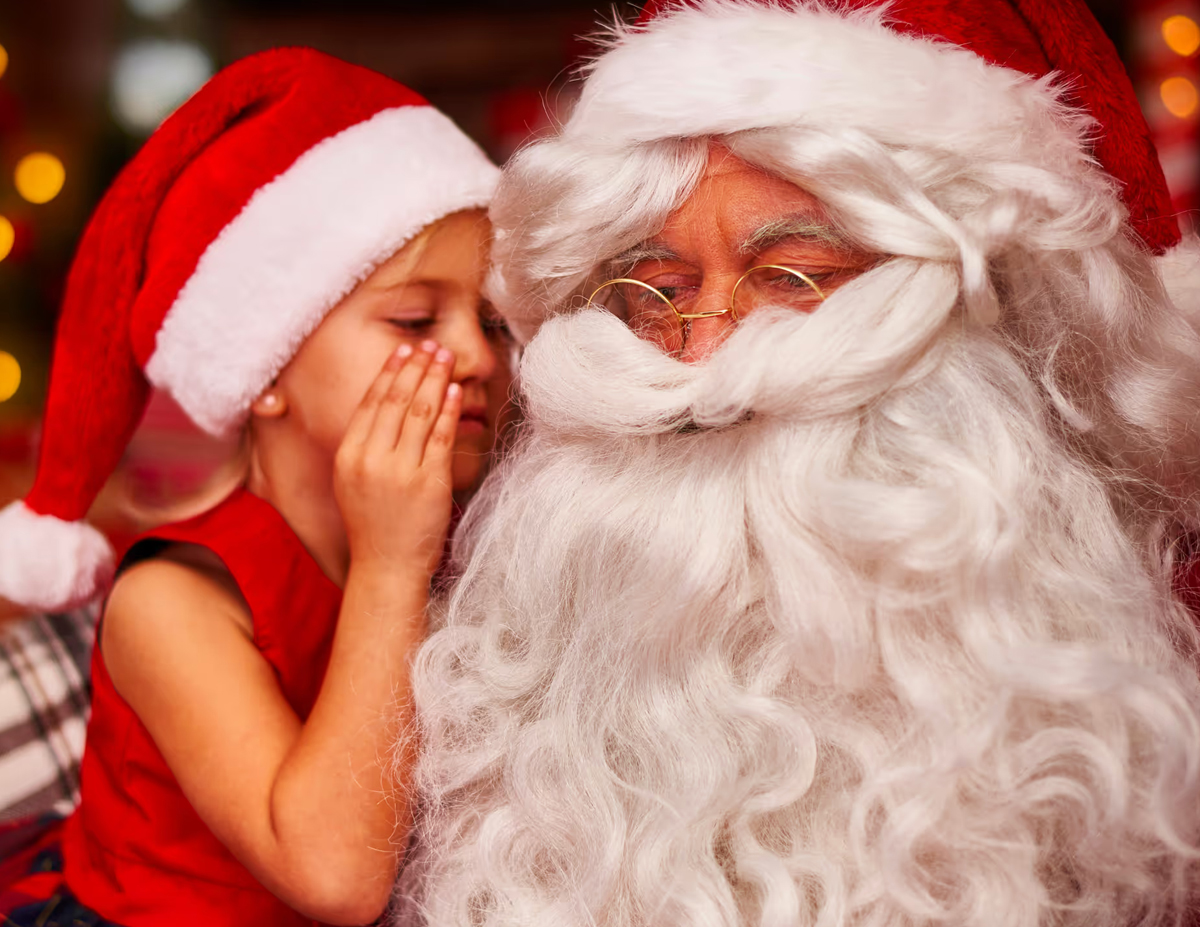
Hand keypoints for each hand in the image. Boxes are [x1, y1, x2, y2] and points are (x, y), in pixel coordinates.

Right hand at [334, 340, 461, 577]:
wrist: (386, 567)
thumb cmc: (374, 525)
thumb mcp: (353, 481)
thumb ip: (365, 446)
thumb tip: (385, 407)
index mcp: (349, 456)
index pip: (371, 403)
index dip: (388, 373)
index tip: (403, 351)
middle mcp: (371, 459)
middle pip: (395, 401)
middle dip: (414, 368)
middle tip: (429, 345)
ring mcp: (399, 471)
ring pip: (418, 413)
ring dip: (433, 380)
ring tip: (444, 358)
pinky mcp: (427, 483)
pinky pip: (439, 437)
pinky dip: (447, 410)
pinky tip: (453, 391)